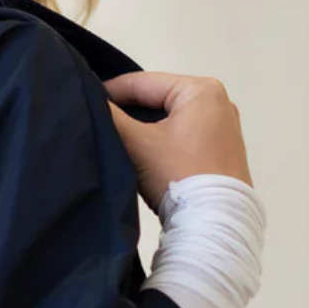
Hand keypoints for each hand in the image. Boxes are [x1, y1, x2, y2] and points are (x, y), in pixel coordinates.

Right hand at [99, 70, 252, 212]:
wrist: (214, 224)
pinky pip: (183, 136)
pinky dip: (161, 141)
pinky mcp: (223, 151)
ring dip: (144, 128)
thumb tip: (91, 100)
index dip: (109, 91)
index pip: (143, 82)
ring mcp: (224, 128)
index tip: (84, 101)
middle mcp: (218, 102)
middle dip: (128, 111)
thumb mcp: (137, 142)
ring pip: (169, 119)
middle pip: (158, 100)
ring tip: (116, 138)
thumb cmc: (177, 174)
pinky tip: (142, 154)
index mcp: (201, 90)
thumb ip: (110, 116)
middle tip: (98, 121)